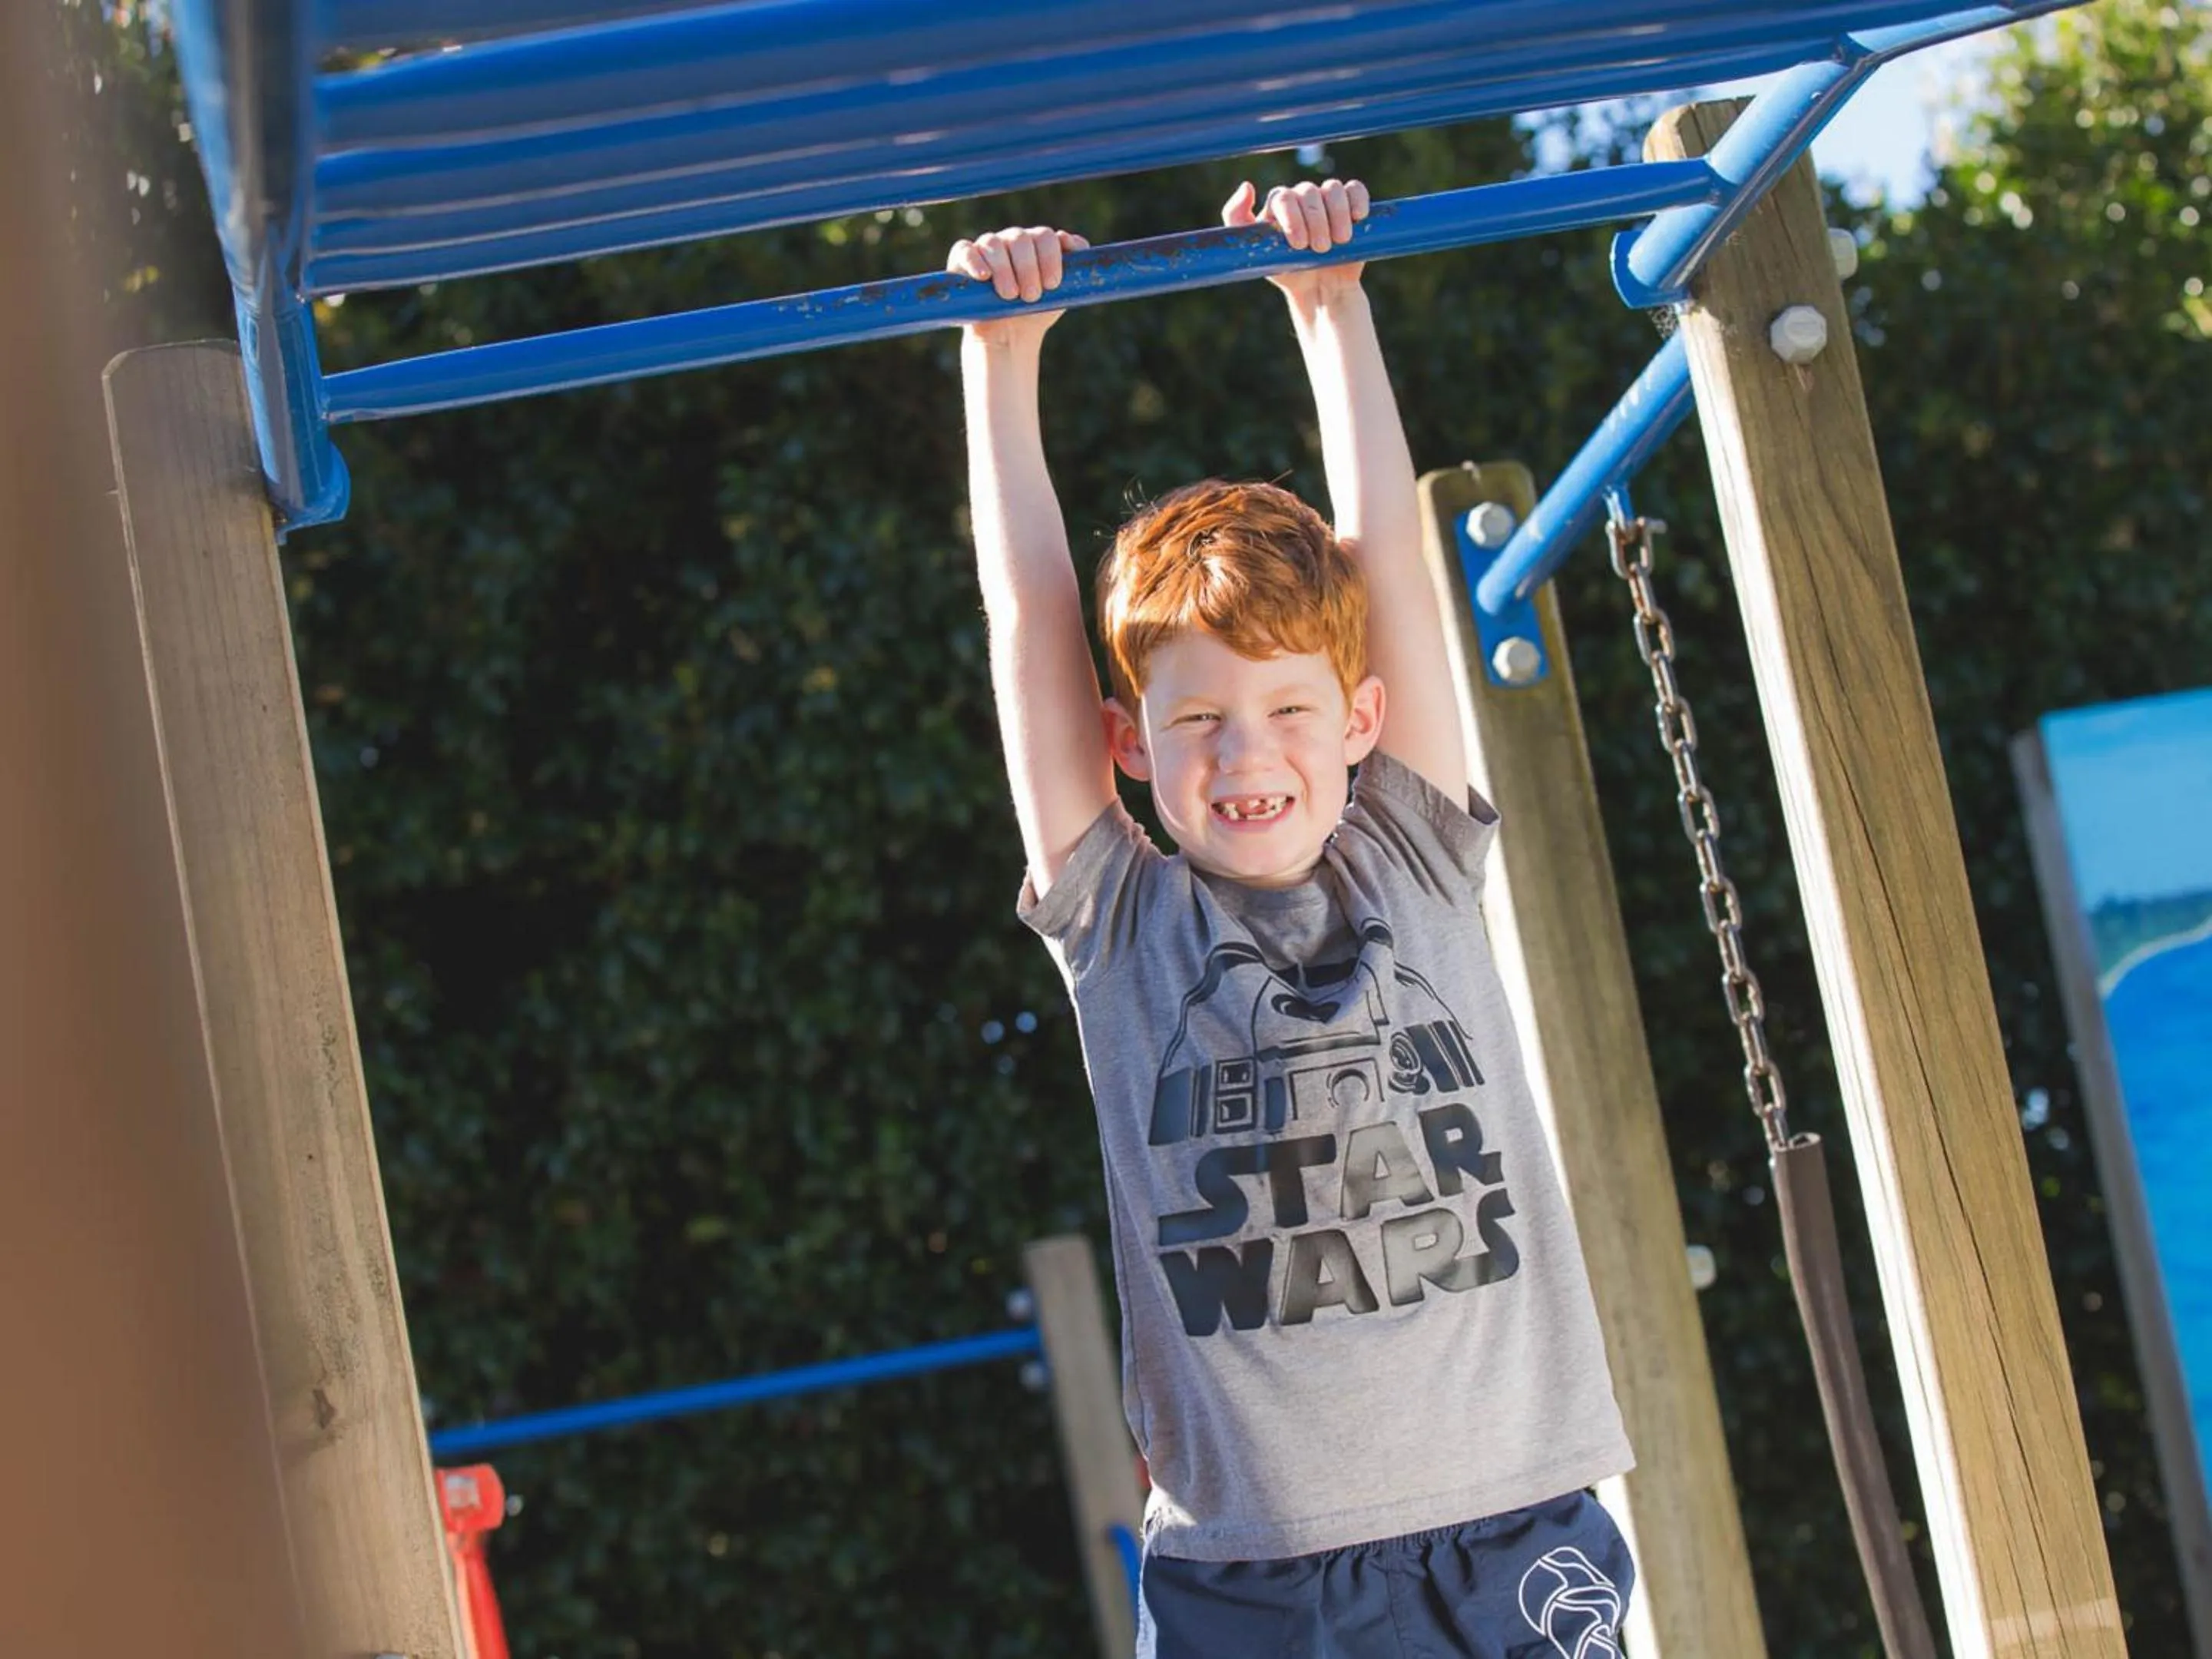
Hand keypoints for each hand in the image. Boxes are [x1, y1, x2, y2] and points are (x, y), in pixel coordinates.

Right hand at [948, 226, 1089, 345]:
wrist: (1009, 338)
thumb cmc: (1036, 313)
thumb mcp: (1062, 294)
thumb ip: (1075, 269)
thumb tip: (1074, 243)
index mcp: (1036, 244)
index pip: (1045, 237)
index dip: (1051, 257)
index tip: (1053, 285)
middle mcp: (1011, 241)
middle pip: (1020, 238)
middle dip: (1028, 267)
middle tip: (1032, 296)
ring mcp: (987, 248)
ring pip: (993, 244)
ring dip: (1004, 269)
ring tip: (1010, 295)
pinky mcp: (962, 261)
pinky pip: (965, 250)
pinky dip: (974, 261)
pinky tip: (984, 276)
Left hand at [1223, 178, 1370, 302]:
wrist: (1319, 290)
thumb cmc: (1286, 270)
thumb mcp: (1254, 251)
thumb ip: (1237, 219)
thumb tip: (1247, 185)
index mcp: (1280, 204)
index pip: (1283, 197)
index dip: (1291, 218)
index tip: (1298, 245)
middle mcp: (1303, 197)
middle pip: (1308, 192)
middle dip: (1315, 221)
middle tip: (1319, 249)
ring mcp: (1327, 200)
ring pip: (1332, 189)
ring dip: (1337, 214)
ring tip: (1339, 240)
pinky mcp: (1351, 205)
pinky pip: (1355, 189)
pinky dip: (1358, 199)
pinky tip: (1358, 216)